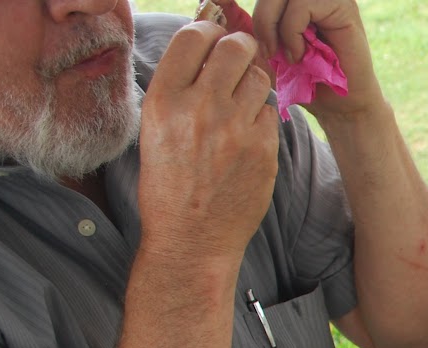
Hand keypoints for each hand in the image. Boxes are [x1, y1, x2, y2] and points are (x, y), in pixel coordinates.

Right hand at [138, 22, 279, 264]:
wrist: (192, 238)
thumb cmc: (169, 183)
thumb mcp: (156, 129)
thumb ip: (179, 85)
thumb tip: (206, 37)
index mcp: (164, 99)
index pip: (194, 36)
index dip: (209, 30)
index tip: (215, 37)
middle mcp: (200, 108)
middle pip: (236, 47)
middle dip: (240, 49)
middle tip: (238, 61)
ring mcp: (236, 130)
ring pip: (259, 78)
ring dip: (253, 84)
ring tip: (239, 106)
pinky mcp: (264, 150)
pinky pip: (271, 113)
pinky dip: (262, 119)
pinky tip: (246, 138)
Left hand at [251, 0, 381, 120]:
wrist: (339, 106)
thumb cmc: (304, 80)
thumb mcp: (264, 50)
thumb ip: (244, 24)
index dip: (242, 5)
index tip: (239, 23)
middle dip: (261, 19)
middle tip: (267, 52)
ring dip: (276, 26)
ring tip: (286, 56)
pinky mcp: (343, 4)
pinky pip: (302, 4)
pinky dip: (293, 32)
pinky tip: (302, 55)